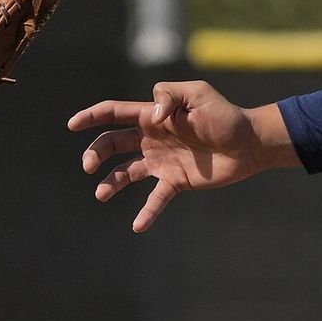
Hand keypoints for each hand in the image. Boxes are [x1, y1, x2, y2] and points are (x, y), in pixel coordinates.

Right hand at [68, 81, 299, 230]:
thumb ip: (169, 96)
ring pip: (126, 173)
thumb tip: (150, 116)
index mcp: (153, 116)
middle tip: (88, 167)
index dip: (92, 117)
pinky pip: (156, 198)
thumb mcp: (198, 94)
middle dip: (95, 153)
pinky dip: (146, 212)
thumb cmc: (225, 116)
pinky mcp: (176, 181)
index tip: (72, 125)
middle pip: (112, 144)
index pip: (114, 113)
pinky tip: (137, 225)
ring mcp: (163, 161)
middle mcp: (152, 139)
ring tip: (101, 194)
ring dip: (111, 183)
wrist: (249, 143)